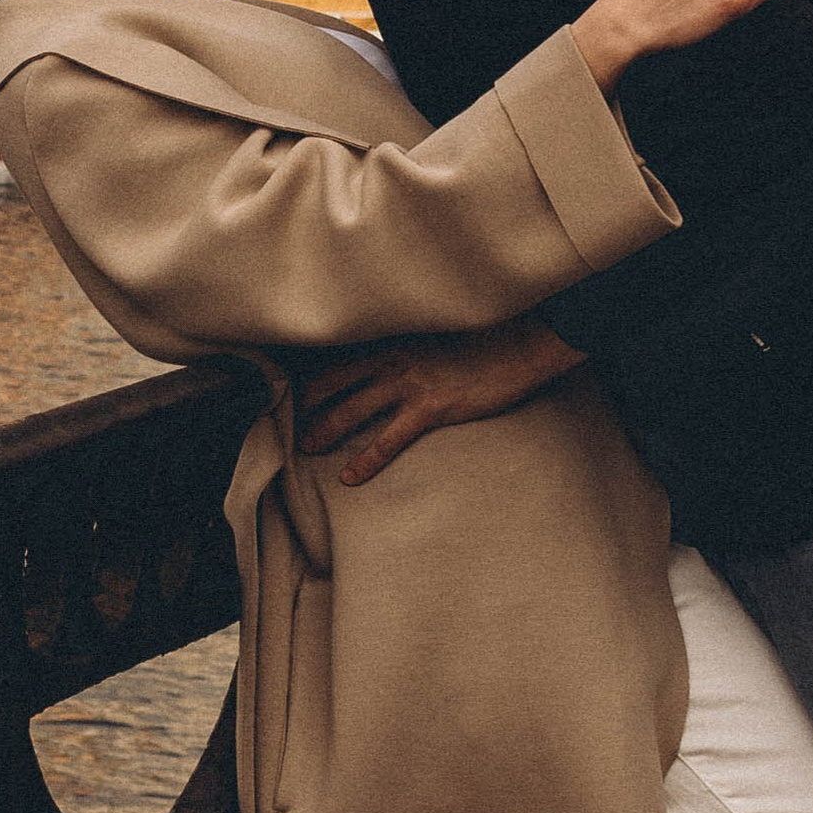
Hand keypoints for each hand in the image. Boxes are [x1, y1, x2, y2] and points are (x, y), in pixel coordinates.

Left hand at [292, 315, 581, 484]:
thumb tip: (399, 359)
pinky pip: (387, 441)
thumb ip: (413, 344)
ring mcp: (409, 384)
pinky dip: (364, 461)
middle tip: (290, 423)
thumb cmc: (488, 340)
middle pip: (333, 382)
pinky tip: (349, 478)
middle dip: (306, 405)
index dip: (315, 376)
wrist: (522, 345)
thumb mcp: (440, 335)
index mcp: (395, 339)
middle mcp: (393, 359)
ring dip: (323, 430)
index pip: (341, 356)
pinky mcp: (429, 409)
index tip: (298, 391)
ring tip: (306, 448)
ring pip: (350, 410)